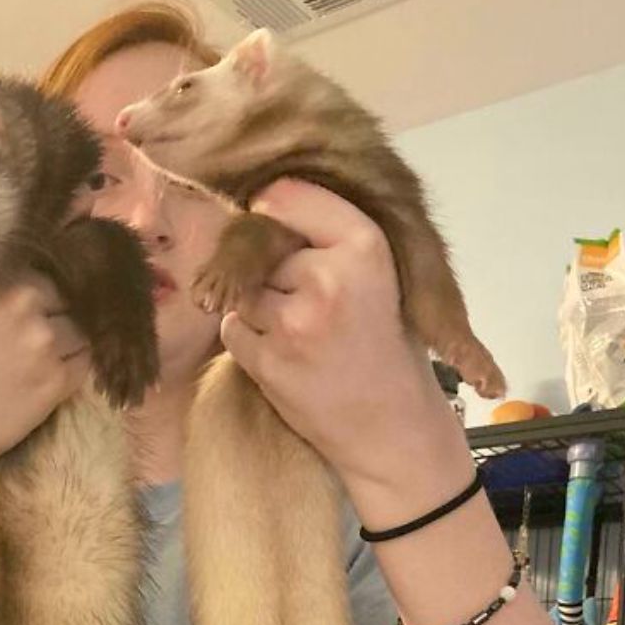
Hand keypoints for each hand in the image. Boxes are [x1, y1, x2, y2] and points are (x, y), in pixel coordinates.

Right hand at [0, 275, 91, 522]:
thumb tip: (19, 288)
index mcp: (4, 287)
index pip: (47, 282)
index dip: (42, 300)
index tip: (35, 313)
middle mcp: (30, 313)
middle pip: (68, 308)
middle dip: (57, 320)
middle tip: (39, 340)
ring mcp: (47, 350)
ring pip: (80, 337)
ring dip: (69, 345)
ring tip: (45, 360)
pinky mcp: (55, 387)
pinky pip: (83, 368)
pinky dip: (73, 368)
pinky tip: (53, 377)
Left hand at [219, 180, 471, 509]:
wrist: (392, 429)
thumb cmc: (388, 349)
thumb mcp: (381, 277)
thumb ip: (331, 241)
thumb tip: (262, 205)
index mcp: (365, 248)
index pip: (287, 195)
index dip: (275, 210)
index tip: (277, 222)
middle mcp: (327, 279)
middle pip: (264, 249)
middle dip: (274, 269)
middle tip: (304, 301)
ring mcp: (293, 323)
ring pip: (244, 290)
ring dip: (258, 306)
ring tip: (295, 330)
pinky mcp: (267, 361)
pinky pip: (233, 329)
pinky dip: (248, 337)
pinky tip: (282, 353)